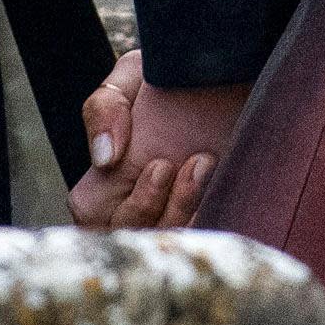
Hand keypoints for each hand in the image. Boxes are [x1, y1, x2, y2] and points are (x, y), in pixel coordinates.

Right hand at [66, 48, 248, 230]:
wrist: (225, 80)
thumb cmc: (169, 80)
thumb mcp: (129, 79)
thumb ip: (103, 109)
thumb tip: (105, 159)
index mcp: (103, 188)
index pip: (99, 223)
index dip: (136, 204)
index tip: (162, 166)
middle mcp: (133, 212)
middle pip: (140, 239)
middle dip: (169, 208)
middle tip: (197, 162)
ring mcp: (170, 222)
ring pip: (172, 246)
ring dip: (192, 211)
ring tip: (209, 163)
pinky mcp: (205, 222)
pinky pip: (202, 242)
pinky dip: (213, 223)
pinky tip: (222, 191)